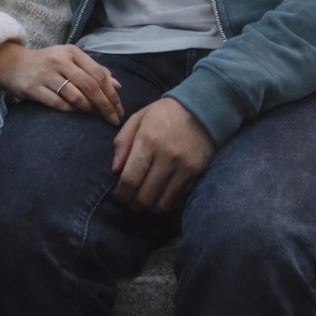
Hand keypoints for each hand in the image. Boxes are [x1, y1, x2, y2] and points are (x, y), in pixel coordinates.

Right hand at [0, 42, 123, 125]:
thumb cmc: (48, 64)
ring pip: (75, 95)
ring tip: (95, 116)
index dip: (111, 94)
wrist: (13, 64)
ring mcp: (46, 74)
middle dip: (105, 105)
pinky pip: (58, 103)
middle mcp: (59, 60)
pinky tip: (78, 114)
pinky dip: (71, 111)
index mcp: (72, 52)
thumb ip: (93, 71)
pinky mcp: (34, 88)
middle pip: (90, 85)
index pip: (99, 74)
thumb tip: (117, 86)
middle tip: (113, 119)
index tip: (119, 110)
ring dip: (89, 109)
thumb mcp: (70, 61)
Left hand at [111, 97, 214, 211]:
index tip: (119, 195)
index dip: (122, 194)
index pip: (130, 179)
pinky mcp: (196, 173)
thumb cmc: (163, 114)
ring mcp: (183, 167)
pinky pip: (178, 199)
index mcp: (148, 140)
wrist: (200, 109)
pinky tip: (162, 194)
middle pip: (145, 196)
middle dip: (134, 203)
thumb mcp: (138, 119)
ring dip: (150, 207)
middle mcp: (166, 156)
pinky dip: (167, 202)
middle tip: (131, 200)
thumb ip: (123, 143)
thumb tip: (115, 170)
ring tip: (145, 200)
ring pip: (162, 203)